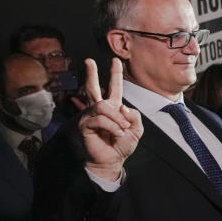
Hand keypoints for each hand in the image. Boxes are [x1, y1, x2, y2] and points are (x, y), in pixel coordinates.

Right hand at [78, 58, 141, 181]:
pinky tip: (116, 134)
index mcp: (114, 107)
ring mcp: (91, 116)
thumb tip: (121, 107)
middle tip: (89, 61)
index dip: (115, 74)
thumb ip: (133, 115)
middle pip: (93, 87)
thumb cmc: (123, 145)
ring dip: (116, 118)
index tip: (115, 60)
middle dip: (91, 73)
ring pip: (102, 106)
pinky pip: (99, 119)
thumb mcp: (136, 128)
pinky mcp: (84, 125)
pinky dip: (111, 126)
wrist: (114, 160)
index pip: (114, 87)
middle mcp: (101, 109)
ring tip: (122, 130)